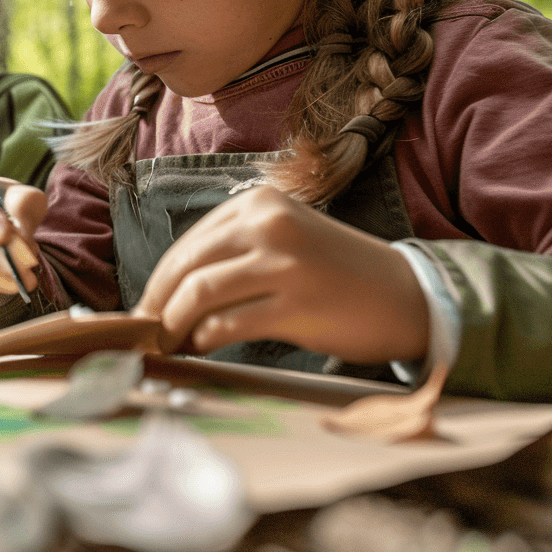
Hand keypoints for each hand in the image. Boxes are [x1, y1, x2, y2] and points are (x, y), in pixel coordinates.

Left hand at [134, 185, 429, 362]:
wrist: (408, 297)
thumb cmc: (337, 275)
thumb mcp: (284, 239)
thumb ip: (234, 251)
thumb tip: (171, 290)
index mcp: (260, 204)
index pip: (189, 243)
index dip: (159, 279)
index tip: (145, 307)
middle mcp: (269, 224)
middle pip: (186, 265)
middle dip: (157, 303)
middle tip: (143, 332)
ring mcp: (283, 263)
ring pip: (199, 293)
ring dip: (173, 323)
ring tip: (166, 343)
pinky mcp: (296, 303)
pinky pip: (228, 323)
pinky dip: (204, 338)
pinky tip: (199, 348)